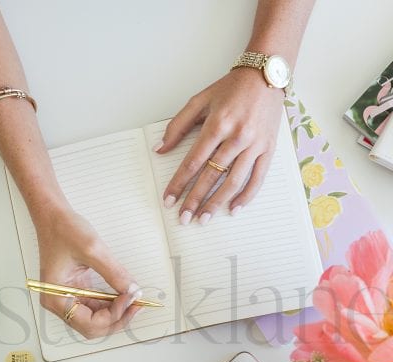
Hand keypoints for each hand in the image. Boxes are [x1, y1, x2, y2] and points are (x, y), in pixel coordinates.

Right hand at [35, 206, 140, 338]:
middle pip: (93, 327)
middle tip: (137, 303)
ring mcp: (68, 298)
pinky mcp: (76, 291)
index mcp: (56, 298)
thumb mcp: (92, 249)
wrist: (53, 216)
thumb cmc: (63, 229)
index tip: (130, 298)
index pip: (89, 323)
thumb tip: (133, 291)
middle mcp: (60, 302)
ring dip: (117, 313)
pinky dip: (112, 304)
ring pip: (96, 320)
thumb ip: (114, 273)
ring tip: (133, 300)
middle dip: (117, 318)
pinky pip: (97, 306)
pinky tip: (124, 296)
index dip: (114, 315)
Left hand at [157, 67, 283, 224]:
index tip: (169, 200)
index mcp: (217, 124)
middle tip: (183, 219)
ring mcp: (254, 145)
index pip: (193, 162)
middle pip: (211, 176)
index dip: (179, 183)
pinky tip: (234, 209)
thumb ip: (178, 125)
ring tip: (204, 219)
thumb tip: (160, 149)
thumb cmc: (231, 88)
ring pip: (233, 182)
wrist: (266, 75)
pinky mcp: (268, 150)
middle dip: (195, 200)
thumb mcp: (200, 100)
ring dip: (217, 203)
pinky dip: (246, 196)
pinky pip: (257, 178)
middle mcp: (236, 137)